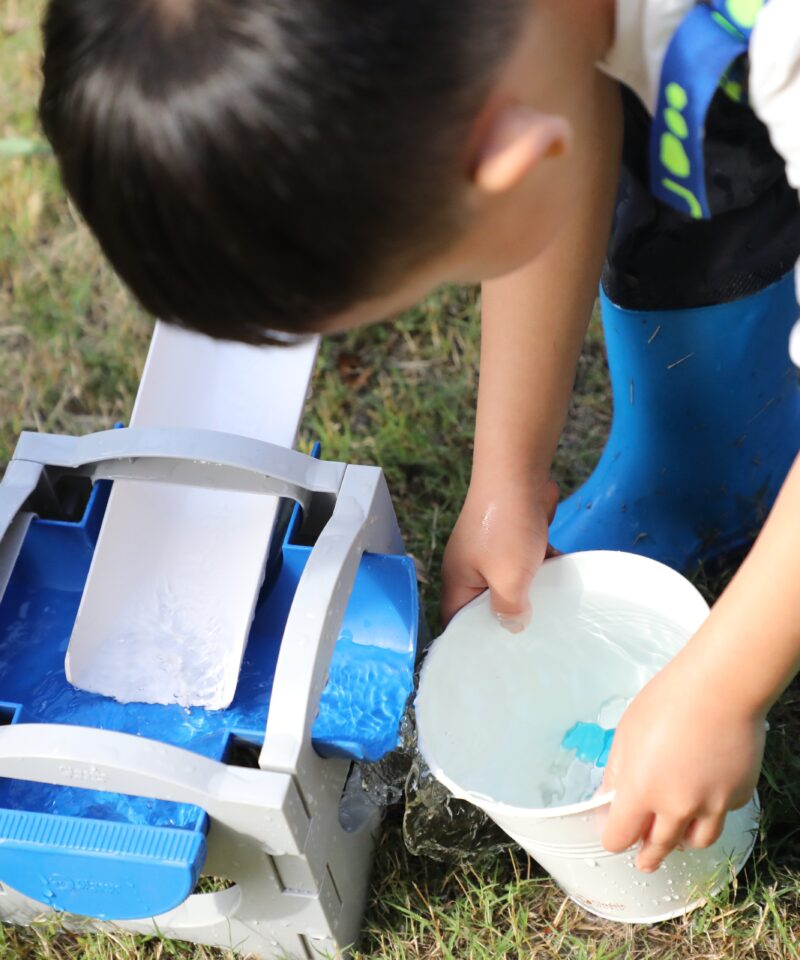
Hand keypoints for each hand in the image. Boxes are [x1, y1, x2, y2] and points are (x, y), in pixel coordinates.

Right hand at [440, 472, 558, 628]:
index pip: (455, 619)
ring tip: (551, 616)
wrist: (519, 473)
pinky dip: (543, 570)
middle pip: (485, 603)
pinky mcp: (514, 537)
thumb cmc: (505, 527)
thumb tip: (514, 627)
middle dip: (507, 618)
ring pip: (510, 583)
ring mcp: (493, 550)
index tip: (493, 658)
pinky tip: (564, 581)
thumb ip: (509, 608)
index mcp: (458, 579)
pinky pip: (527, 563)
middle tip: (529, 642)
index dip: (469, 641)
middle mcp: (471, 566)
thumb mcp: (508, 578)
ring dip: (530, 593)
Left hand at [601, 654, 764, 871]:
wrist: (719, 689)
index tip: (612, 835)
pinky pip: (722, 813)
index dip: (613, 839)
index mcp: (641, 791)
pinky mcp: (738, 795)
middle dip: (647, 855)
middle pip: (658, 847)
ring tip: (676, 839)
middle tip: (644, 861)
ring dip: (681, 842)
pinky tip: (707, 794)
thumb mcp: (626, 733)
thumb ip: (616, 771)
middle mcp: (676, 807)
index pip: (619, 837)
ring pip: (696, 841)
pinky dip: (712, 811)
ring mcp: (712, 805)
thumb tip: (606, 797)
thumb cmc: (666, 702)